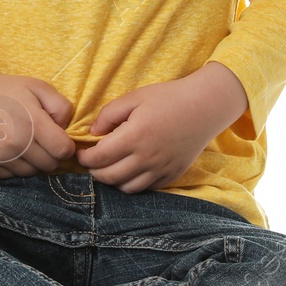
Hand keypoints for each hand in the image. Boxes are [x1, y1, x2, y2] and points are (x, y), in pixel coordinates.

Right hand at [0, 72, 77, 177]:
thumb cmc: (8, 91)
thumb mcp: (39, 88)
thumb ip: (61, 107)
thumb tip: (65, 131)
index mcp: (31, 122)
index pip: (63, 151)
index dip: (66, 145)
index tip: (58, 137)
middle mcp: (15, 143)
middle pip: (50, 165)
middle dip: (50, 154)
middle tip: (39, 139)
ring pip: (32, 173)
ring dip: (33, 161)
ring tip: (24, 142)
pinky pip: (13, 176)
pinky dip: (15, 166)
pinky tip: (9, 149)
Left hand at [73, 64, 244, 192]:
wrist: (205, 106)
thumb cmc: (168, 98)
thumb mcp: (134, 97)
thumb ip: (109, 114)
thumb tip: (92, 133)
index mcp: (134, 136)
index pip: (99, 158)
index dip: (84, 158)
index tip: (80, 152)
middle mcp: (147, 157)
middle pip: (109, 177)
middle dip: (94, 171)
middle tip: (91, 161)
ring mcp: (161, 169)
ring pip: (126, 188)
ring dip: (112, 180)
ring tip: (109, 167)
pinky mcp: (172, 174)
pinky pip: (146, 188)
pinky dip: (132, 183)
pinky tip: (129, 170)